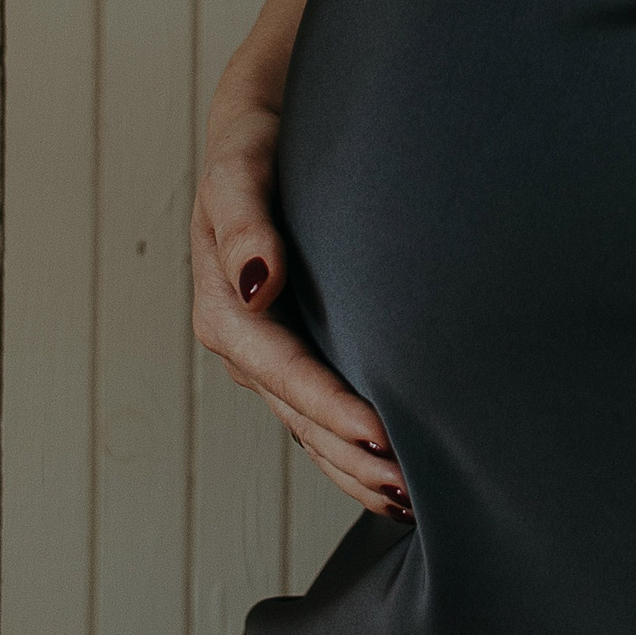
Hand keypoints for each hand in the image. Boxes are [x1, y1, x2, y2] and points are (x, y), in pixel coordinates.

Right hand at [190, 86, 408, 519]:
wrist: (262, 132)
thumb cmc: (255, 147)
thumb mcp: (240, 171)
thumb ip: (243, 223)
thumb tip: (258, 284)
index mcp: (225, 309)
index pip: (285, 372)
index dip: (331, 408)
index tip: (380, 435)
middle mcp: (244, 343)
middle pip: (299, 415)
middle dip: (350, 457)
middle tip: (410, 488)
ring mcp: (267, 354)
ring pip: (309, 428)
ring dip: (352, 469)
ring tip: (407, 501)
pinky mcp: (293, 352)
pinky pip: (317, 415)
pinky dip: (349, 450)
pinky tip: (385, 476)